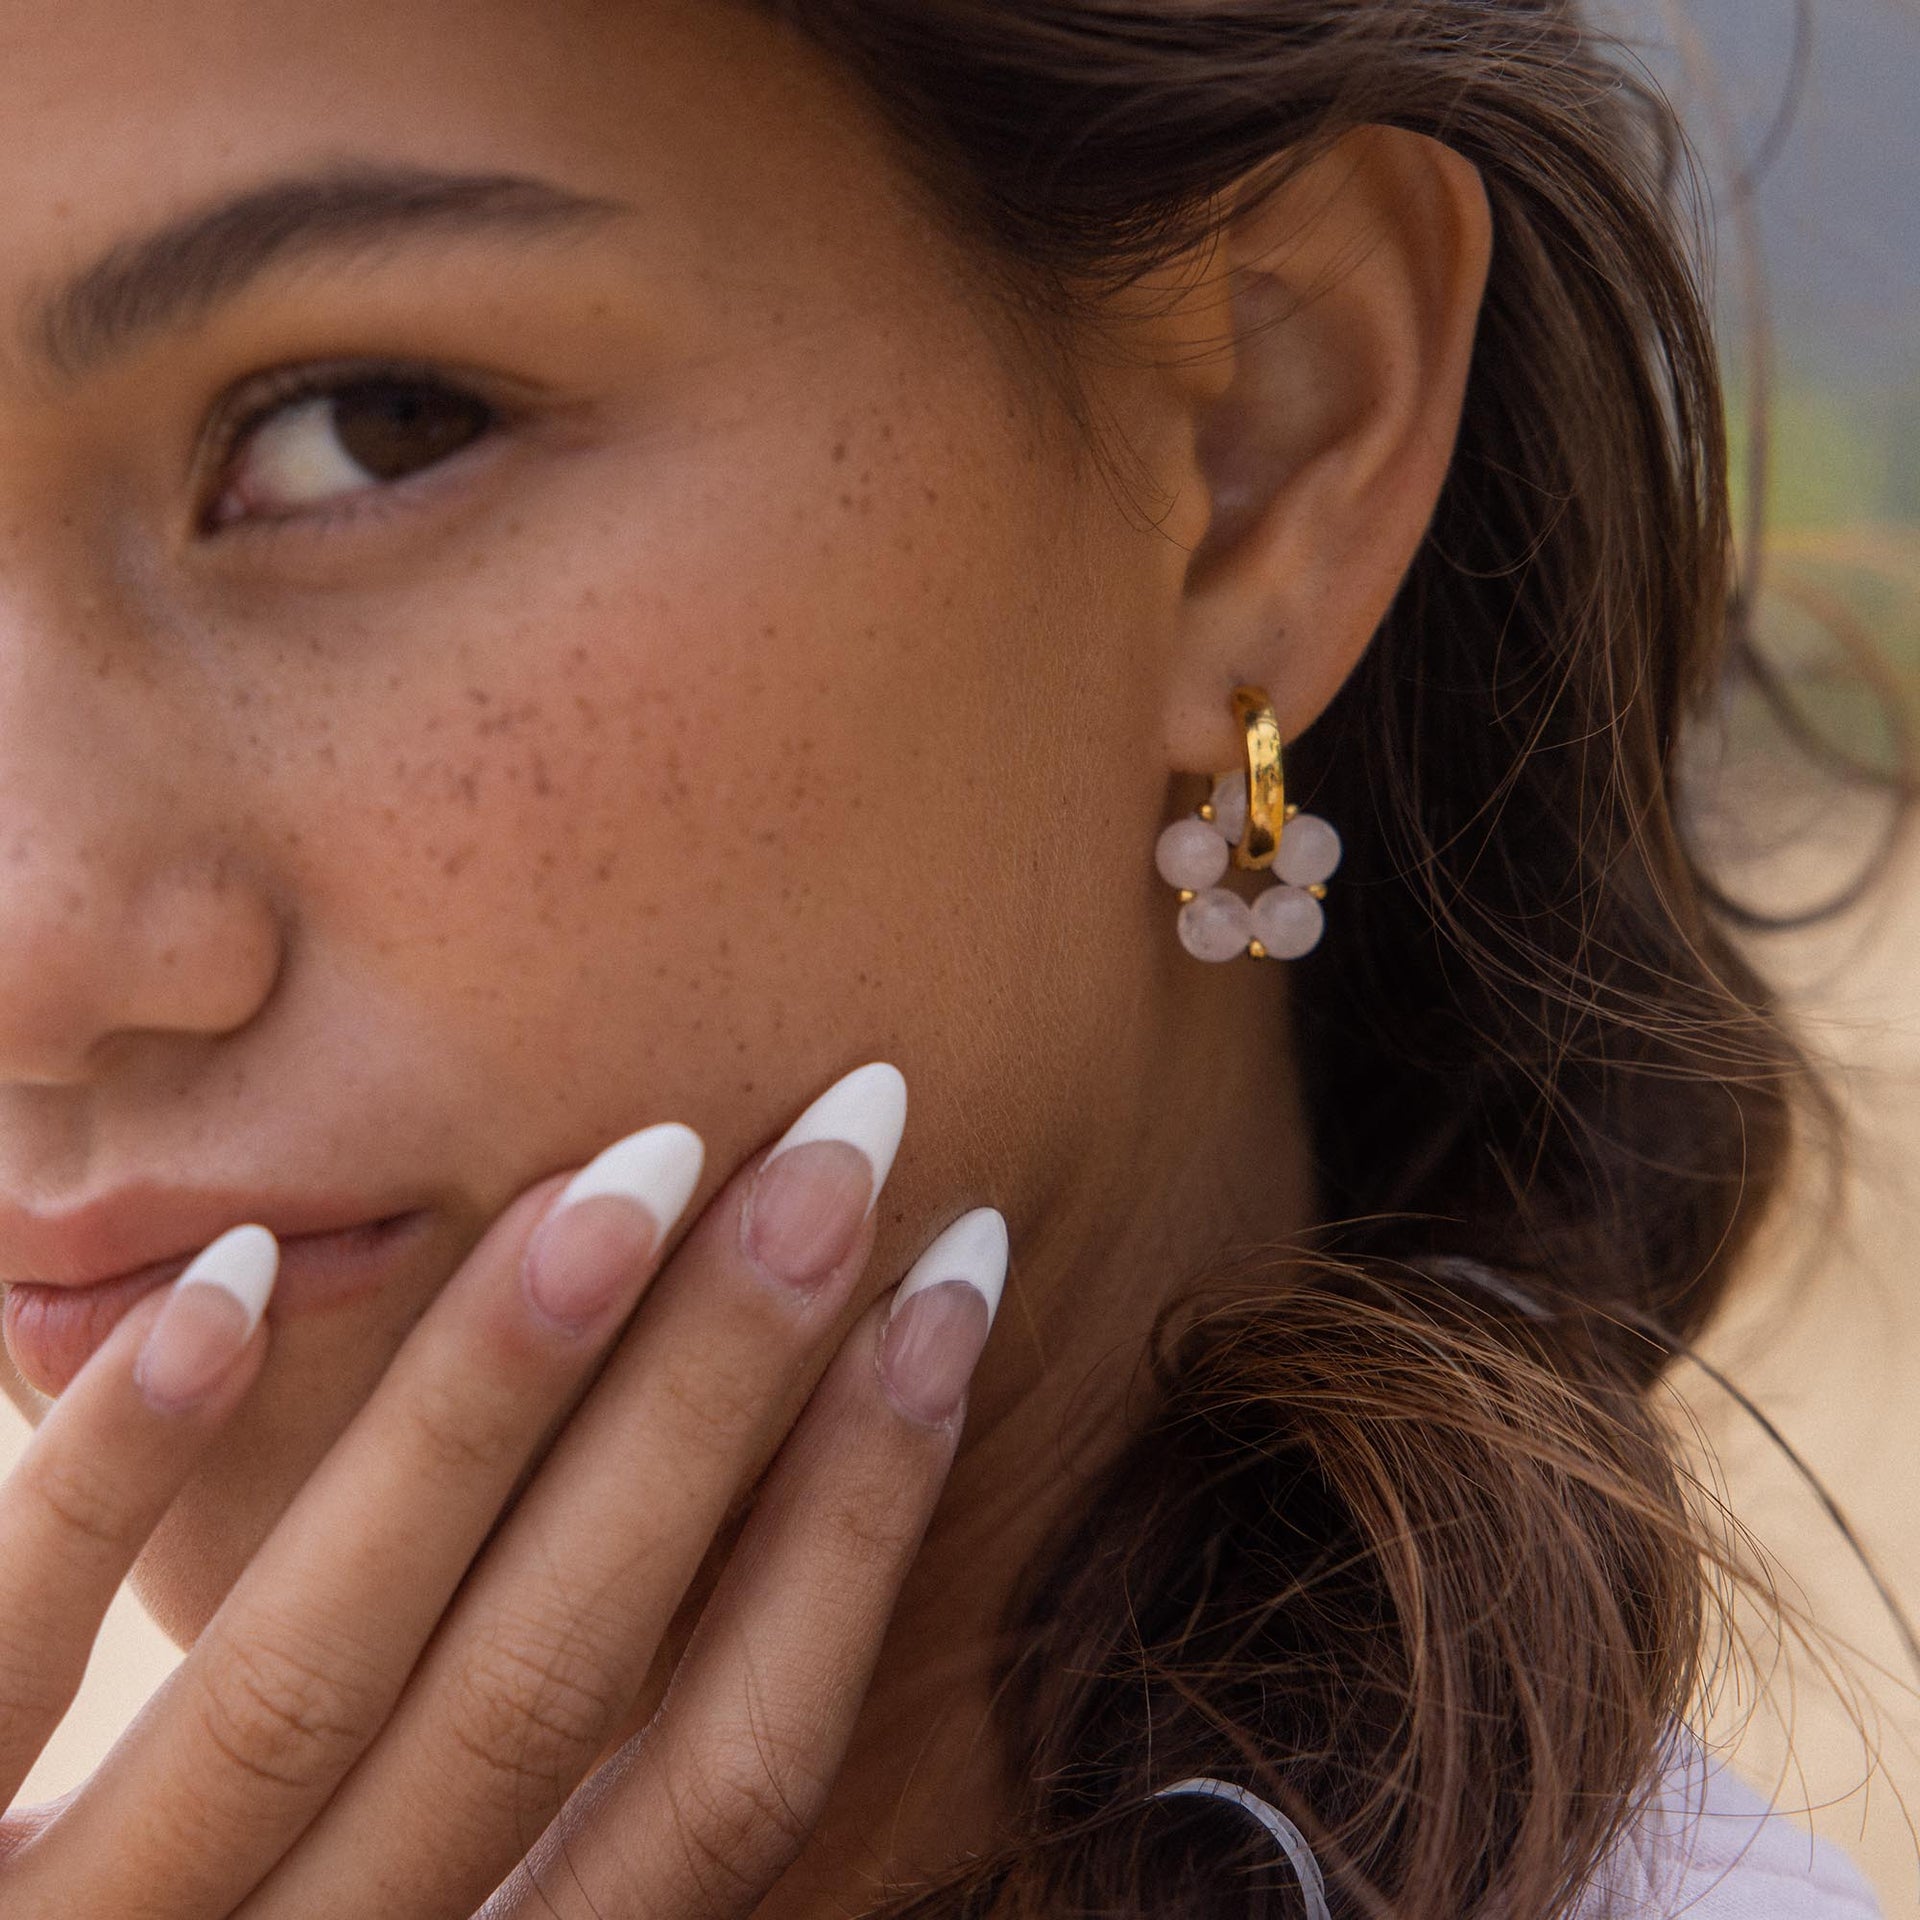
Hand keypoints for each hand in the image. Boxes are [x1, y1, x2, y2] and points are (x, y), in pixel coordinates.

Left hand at [0, 1064, 1005, 1918]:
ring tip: (630, 1172)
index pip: (726, 1772)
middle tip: (842, 1145)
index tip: (955, 1286)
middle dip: (723, 1393)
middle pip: (558, 1673)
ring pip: (324, 1664)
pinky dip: (117, 1482)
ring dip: (491, 1400)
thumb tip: (753, 1539)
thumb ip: (549, 1823)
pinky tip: (232, 1276)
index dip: (863, 1522)